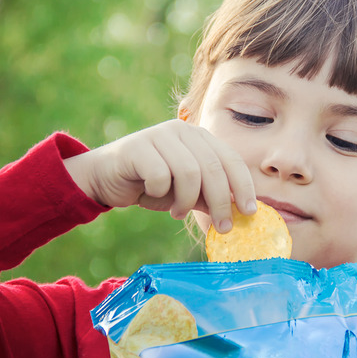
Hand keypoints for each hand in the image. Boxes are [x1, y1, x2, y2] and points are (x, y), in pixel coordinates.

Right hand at [63, 120, 256, 231]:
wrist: (106, 178)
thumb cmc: (151, 185)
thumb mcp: (187, 193)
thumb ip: (211, 197)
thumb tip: (241, 212)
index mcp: (201, 138)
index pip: (231, 159)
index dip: (244, 186)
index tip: (250, 212)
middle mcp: (183, 131)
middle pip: (213, 168)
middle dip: (221, 202)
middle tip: (223, 226)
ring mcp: (160, 135)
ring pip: (189, 172)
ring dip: (187, 200)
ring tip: (178, 211)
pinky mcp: (137, 146)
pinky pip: (160, 175)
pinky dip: (161, 193)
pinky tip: (155, 196)